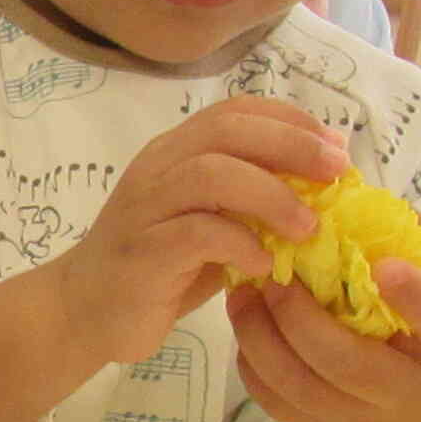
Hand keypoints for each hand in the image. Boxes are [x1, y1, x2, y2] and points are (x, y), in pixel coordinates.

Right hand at [0, 97, 347, 421]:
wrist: (83, 310)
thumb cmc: (160, 268)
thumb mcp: (212, 223)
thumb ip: (252, 202)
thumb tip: (326, 190)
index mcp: (175, 152)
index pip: (236, 111)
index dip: (293, 121)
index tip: (337, 149)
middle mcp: (157, 168)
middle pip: (227, 130)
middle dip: (292, 145)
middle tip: (337, 174)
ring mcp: (145, 207)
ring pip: (210, 174)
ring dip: (270, 195)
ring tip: (307, 227)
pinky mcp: (142, 251)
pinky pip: (196, 233)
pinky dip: (240, 244)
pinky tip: (264, 266)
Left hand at [227, 215, 420, 421]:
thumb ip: (420, 247)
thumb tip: (361, 194)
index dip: (417, 298)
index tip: (381, 265)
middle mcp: (414, 396)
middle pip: (346, 362)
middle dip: (298, 315)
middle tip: (271, 274)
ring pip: (298, 386)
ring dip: (259, 335)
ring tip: (241, 293)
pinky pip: (277, 404)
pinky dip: (252, 363)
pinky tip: (247, 329)